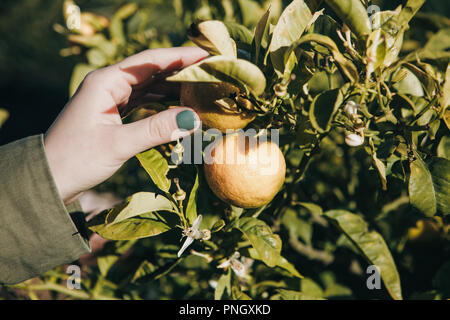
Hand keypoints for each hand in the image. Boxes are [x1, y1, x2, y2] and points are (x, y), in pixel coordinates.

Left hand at [44, 47, 206, 203]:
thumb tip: (195, 118)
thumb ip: (156, 129)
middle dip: (182, 72)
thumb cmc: (76, 159)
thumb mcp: (118, 144)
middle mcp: (109, 85)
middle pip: (152, 71)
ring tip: (202, 90)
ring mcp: (111, 99)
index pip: (150, 61)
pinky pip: (144, 103)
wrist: (50, 180)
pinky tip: (180, 107)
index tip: (207, 56)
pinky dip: (163, 104)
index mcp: (106, 82)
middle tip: (212, 74)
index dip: (180, 57)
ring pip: (149, 87)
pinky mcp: (113, 114)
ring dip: (174, 89)